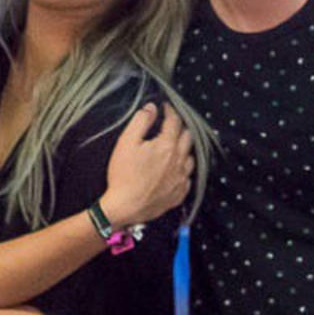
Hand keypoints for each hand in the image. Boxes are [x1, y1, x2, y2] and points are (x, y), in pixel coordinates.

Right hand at [100, 102, 193, 228]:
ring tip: (174, 147)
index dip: (171, 111)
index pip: (175, 121)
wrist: (125, 207)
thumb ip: (140, 121)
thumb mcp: (126, 142)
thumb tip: (151, 108)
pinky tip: (174, 169)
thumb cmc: (123, 175)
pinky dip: (183, 170)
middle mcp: (179, 161)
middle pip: (188, 137)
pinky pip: (187, 177)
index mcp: (167, 146)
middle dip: (180, 127)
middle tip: (171, 125)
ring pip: (190, 157)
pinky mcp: (179, 194)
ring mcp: (181, 178)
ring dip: (184, 149)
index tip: (166, 107)